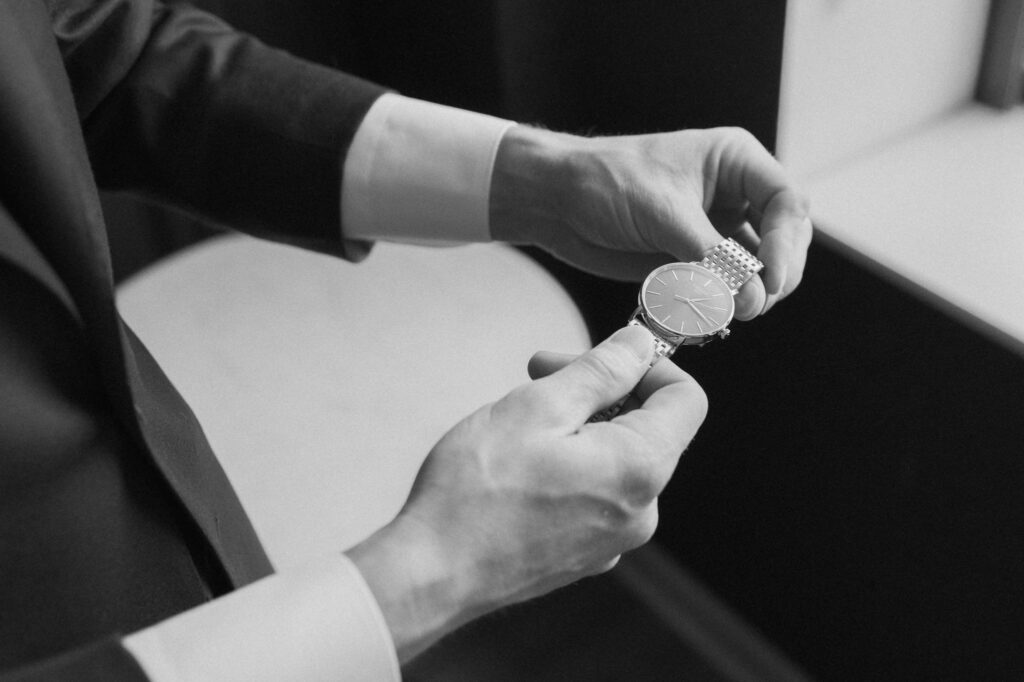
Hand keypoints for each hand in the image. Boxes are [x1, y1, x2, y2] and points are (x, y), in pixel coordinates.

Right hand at [346, 326, 706, 661]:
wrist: (433, 574)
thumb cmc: (478, 490)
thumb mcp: (538, 406)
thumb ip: (601, 370)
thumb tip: (641, 344)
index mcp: (639, 468)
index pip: (686, 399)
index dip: (649, 364)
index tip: (601, 352)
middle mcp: (641, 511)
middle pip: (649, 427)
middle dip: (601, 390)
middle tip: (537, 372)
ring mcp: (614, 540)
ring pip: (618, 459)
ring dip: (581, 426)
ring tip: (522, 420)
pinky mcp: (585, 555)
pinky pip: (597, 493)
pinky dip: (572, 465)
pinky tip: (521, 464)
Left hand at [490, 125, 811, 319]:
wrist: (554, 201)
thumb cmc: (603, 181)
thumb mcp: (662, 212)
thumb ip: (710, 256)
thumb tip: (751, 297)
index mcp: (734, 162)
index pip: (787, 202)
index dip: (786, 243)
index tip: (770, 278)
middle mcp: (733, 196)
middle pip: (783, 240)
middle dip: (774, 275)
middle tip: (753, 305)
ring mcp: (715, 231)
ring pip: (758, 270)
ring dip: (749, 295)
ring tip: (727, 312)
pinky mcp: (693, 262)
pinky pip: (723, 289)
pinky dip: (720, 306)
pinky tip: (708, 317)